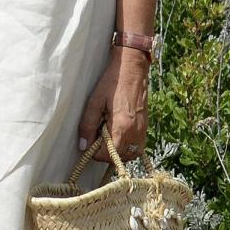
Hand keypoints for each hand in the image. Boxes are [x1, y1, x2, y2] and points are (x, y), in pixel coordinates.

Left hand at [77, 46, 149, 161]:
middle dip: (105, 151)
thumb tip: (83, 146)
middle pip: (118, 158)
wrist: (132, 71)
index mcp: (122, 128)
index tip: (90, 140)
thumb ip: (87, 126)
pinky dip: (126, 147)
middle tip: (99, 133)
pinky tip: (118, 134)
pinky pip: (137, 148)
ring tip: (108, 133)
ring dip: (116, 150)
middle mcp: (135, 133)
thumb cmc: (111, 84)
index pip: (108, 155)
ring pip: (128, 155)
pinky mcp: (145, 129)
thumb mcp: (94, 103)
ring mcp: (142, 132)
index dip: (95, 152)